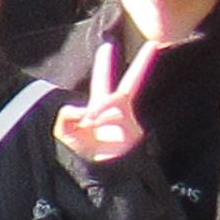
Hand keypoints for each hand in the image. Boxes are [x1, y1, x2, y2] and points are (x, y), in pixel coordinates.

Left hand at [57, 38, 147, 165]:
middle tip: (155, 43)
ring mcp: (129, 119)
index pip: (103, 80)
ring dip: (98, 109)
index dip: (104, 64)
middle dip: (143, 63)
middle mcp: (118, 110)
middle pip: (133, 82)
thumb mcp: (64, 132)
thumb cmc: (84, 154)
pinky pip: (116, 114)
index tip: (107, 45)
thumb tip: (84, 109)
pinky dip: (103, 119)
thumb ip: (66, 115)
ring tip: (88, 123)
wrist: (101, 176)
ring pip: (114, 99)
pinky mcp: (135, 129)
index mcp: (100, 107)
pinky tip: (97, 128)